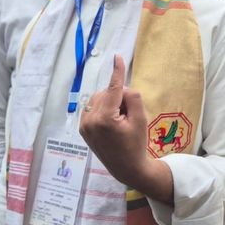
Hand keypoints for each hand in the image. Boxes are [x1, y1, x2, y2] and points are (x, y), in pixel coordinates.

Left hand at [79, 56, 168, 198]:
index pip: (113, 89)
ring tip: (120, 121)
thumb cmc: (137, 144)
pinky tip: (111, 123)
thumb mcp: (141, 120)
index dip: (117, 72)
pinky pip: (94, 107)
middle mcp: (90, 120)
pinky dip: (104, 108)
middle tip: (129, 115)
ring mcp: (84, 125)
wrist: (127, 168)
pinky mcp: (83, 128)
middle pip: (107, 93)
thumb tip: (122, 88)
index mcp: (105, 119)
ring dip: (111, 102)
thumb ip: (133, 98)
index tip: (117, 57)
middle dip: (119, 97)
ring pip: (99, 98)